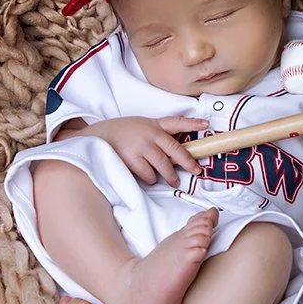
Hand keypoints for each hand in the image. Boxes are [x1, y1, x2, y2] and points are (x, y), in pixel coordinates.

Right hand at [78, 115, 210, 186]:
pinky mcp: (131, 158)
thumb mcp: (140, 126)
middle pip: (175, 149)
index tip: (207, 125)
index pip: (176, 122)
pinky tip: (150, 178)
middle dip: (187, 161)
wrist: (96, 137)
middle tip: (196, 170)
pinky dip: (150, 178)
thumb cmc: (120, 133)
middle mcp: (149, 133)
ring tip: (174, 181)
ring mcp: (140, 146)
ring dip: (170, 175)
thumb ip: (156, 134)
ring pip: (163, 164)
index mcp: (153, 124)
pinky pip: (148, 173)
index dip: (192, 123)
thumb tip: (175, 151)